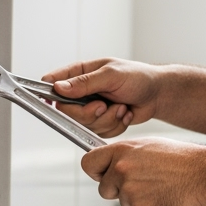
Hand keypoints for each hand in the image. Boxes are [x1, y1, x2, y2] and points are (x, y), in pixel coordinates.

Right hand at [41, 58, 165, 137]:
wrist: (157, 94)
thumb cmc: (138, 77)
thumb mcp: (111, 75)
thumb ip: (85, 82)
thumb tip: (59, 87)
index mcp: (81, 73)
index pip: (53, 82)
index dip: (48, 93)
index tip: (48, 101)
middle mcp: (82, 92)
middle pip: (67, 111)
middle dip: (88, 113)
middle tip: (103, 105)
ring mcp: (91, 108)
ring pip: (84, 124)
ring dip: (107, 118)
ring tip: (121, 106)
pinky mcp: (101, 122)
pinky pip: (99, 132)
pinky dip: (115, 125)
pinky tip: (124, 113)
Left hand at [81, 137, 205, 205]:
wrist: (205, 173)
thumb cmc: (182, 159)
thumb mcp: (148, 146)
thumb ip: (126, 156)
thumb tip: (112, 164)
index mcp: (122, 151)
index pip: (89, 163)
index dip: (96, 172)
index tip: (103, 175)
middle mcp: (122, 170)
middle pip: (104, 189)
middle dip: (119, 191)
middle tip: (142, 184)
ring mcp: (131, 190)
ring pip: (124, 203)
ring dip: (138, 200)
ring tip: (160, 187)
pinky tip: (164, 198)